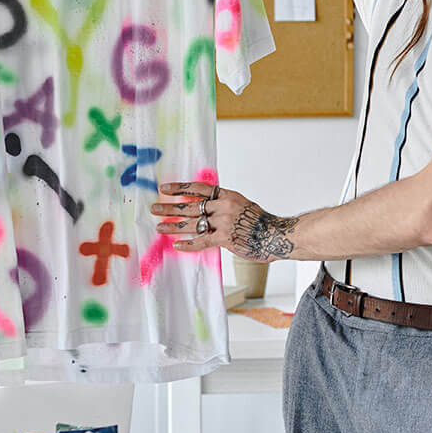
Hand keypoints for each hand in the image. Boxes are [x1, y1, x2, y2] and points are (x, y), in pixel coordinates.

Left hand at [150, 182, 296, 261]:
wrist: (277, 235)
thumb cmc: (261, 223)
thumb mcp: (243, 206)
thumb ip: (225, 206)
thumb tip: (206, 208)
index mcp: (228, 196)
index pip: (199, 188)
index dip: (180, 188)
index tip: (164, 188)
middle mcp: (224, 206)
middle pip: (191, 206)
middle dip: (170, 208)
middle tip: (154, 208)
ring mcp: (224, 222)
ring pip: (193, 224)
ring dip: (173, 226)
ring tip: (159, 227)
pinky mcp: (225, 239)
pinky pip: (202, 241)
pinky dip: (188, 244)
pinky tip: (177, 245)